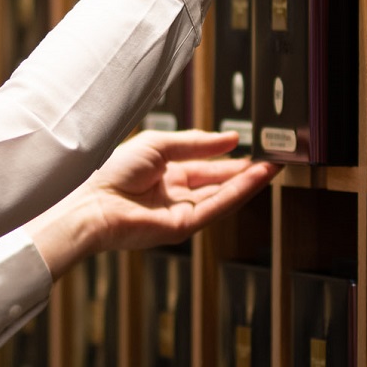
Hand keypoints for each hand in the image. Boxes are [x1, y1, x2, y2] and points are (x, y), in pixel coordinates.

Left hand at [22, 129, 280, 278]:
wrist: (93, 203)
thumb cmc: (113, 172)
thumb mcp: (159, 145)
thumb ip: (196, 143)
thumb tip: (230, 139)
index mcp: (167, 175)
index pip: (207, 167)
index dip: (230, 159)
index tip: (253, 149)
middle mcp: (177, 195)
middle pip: (220, 183)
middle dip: (246, 172)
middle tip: (272, 160)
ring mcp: (182, 212)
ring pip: (223, 196)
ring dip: (249, 182)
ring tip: (273, 168)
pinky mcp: (184, 227)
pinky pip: (217, 207)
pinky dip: (238, 193)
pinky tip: (254, 179)